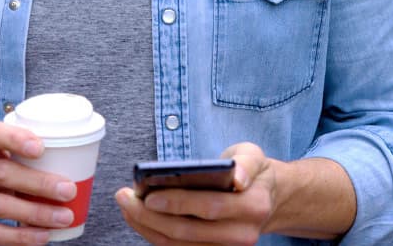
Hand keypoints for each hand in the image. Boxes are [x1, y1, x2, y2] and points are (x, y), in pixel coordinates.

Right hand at [0, 121, 79, 244]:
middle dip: (39, 183)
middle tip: (68, 190)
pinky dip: (20, 236)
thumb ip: (14, 152)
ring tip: (63, 217)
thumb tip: (69, 160)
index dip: (15, 139)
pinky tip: (41, 236)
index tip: (41, 148)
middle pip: (1, 173)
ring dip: (36, 213)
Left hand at [114, 143, 276, 244]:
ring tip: (126, 205)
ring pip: (179, 245)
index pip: (210, 208)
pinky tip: (138, 217)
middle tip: (124, 197)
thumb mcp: (254, 156)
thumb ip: (246, 163)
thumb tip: (238, 176)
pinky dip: (155, 234)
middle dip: (150, 216)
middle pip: (188, 231)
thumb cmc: (252, 172)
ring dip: (146, 227)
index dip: (178, 203)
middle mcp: (242, 234)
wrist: (267, 199)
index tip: (149, 195)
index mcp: (253, 206)